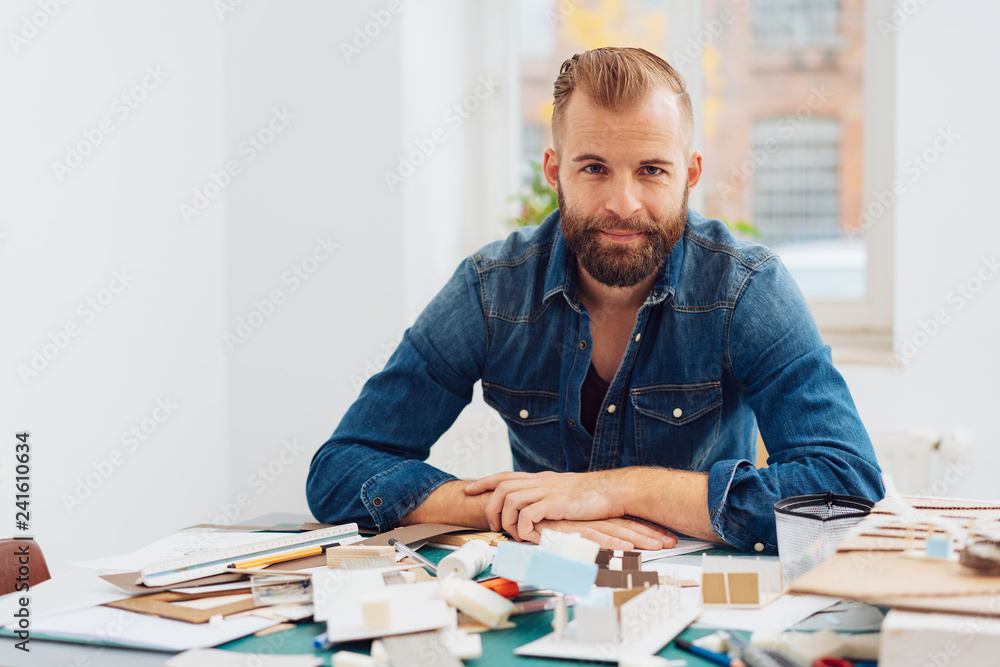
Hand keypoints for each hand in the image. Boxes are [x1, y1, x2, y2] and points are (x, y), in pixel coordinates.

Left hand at [465, 470, 674, 546]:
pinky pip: (527, 515)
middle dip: (491, 506)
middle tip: (493, 524)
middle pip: (502, 487)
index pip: (505, 476)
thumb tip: (536, 511)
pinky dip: (523, 528)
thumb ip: (548, 498)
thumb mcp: (565, 493)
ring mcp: (547, 492)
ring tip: (514, 534)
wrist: (614, 491)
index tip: (469, 489)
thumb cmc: (593, 496)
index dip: (485, 482)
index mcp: (541, 479)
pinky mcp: (555, 504)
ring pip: (510, 500)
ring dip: (507, 520)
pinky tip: (531, 537)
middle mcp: (540, 482)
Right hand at [531, 518, 676, 550]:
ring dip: (637, 539)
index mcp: (591, 515)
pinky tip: (625, 548)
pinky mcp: (569, 530)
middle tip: (671, 540)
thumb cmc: (539, 517)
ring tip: (657, 546)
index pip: (623, 521)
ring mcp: (580, 523)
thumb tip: (599, 537)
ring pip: (614, 532)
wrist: (515, 507)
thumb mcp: (565, 522)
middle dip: (649, 534)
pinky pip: (594, 539)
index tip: (664, 534)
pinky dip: (611, 544)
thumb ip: (581, 529)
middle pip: (625, 526)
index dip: (644, 527)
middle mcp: (589, 518)